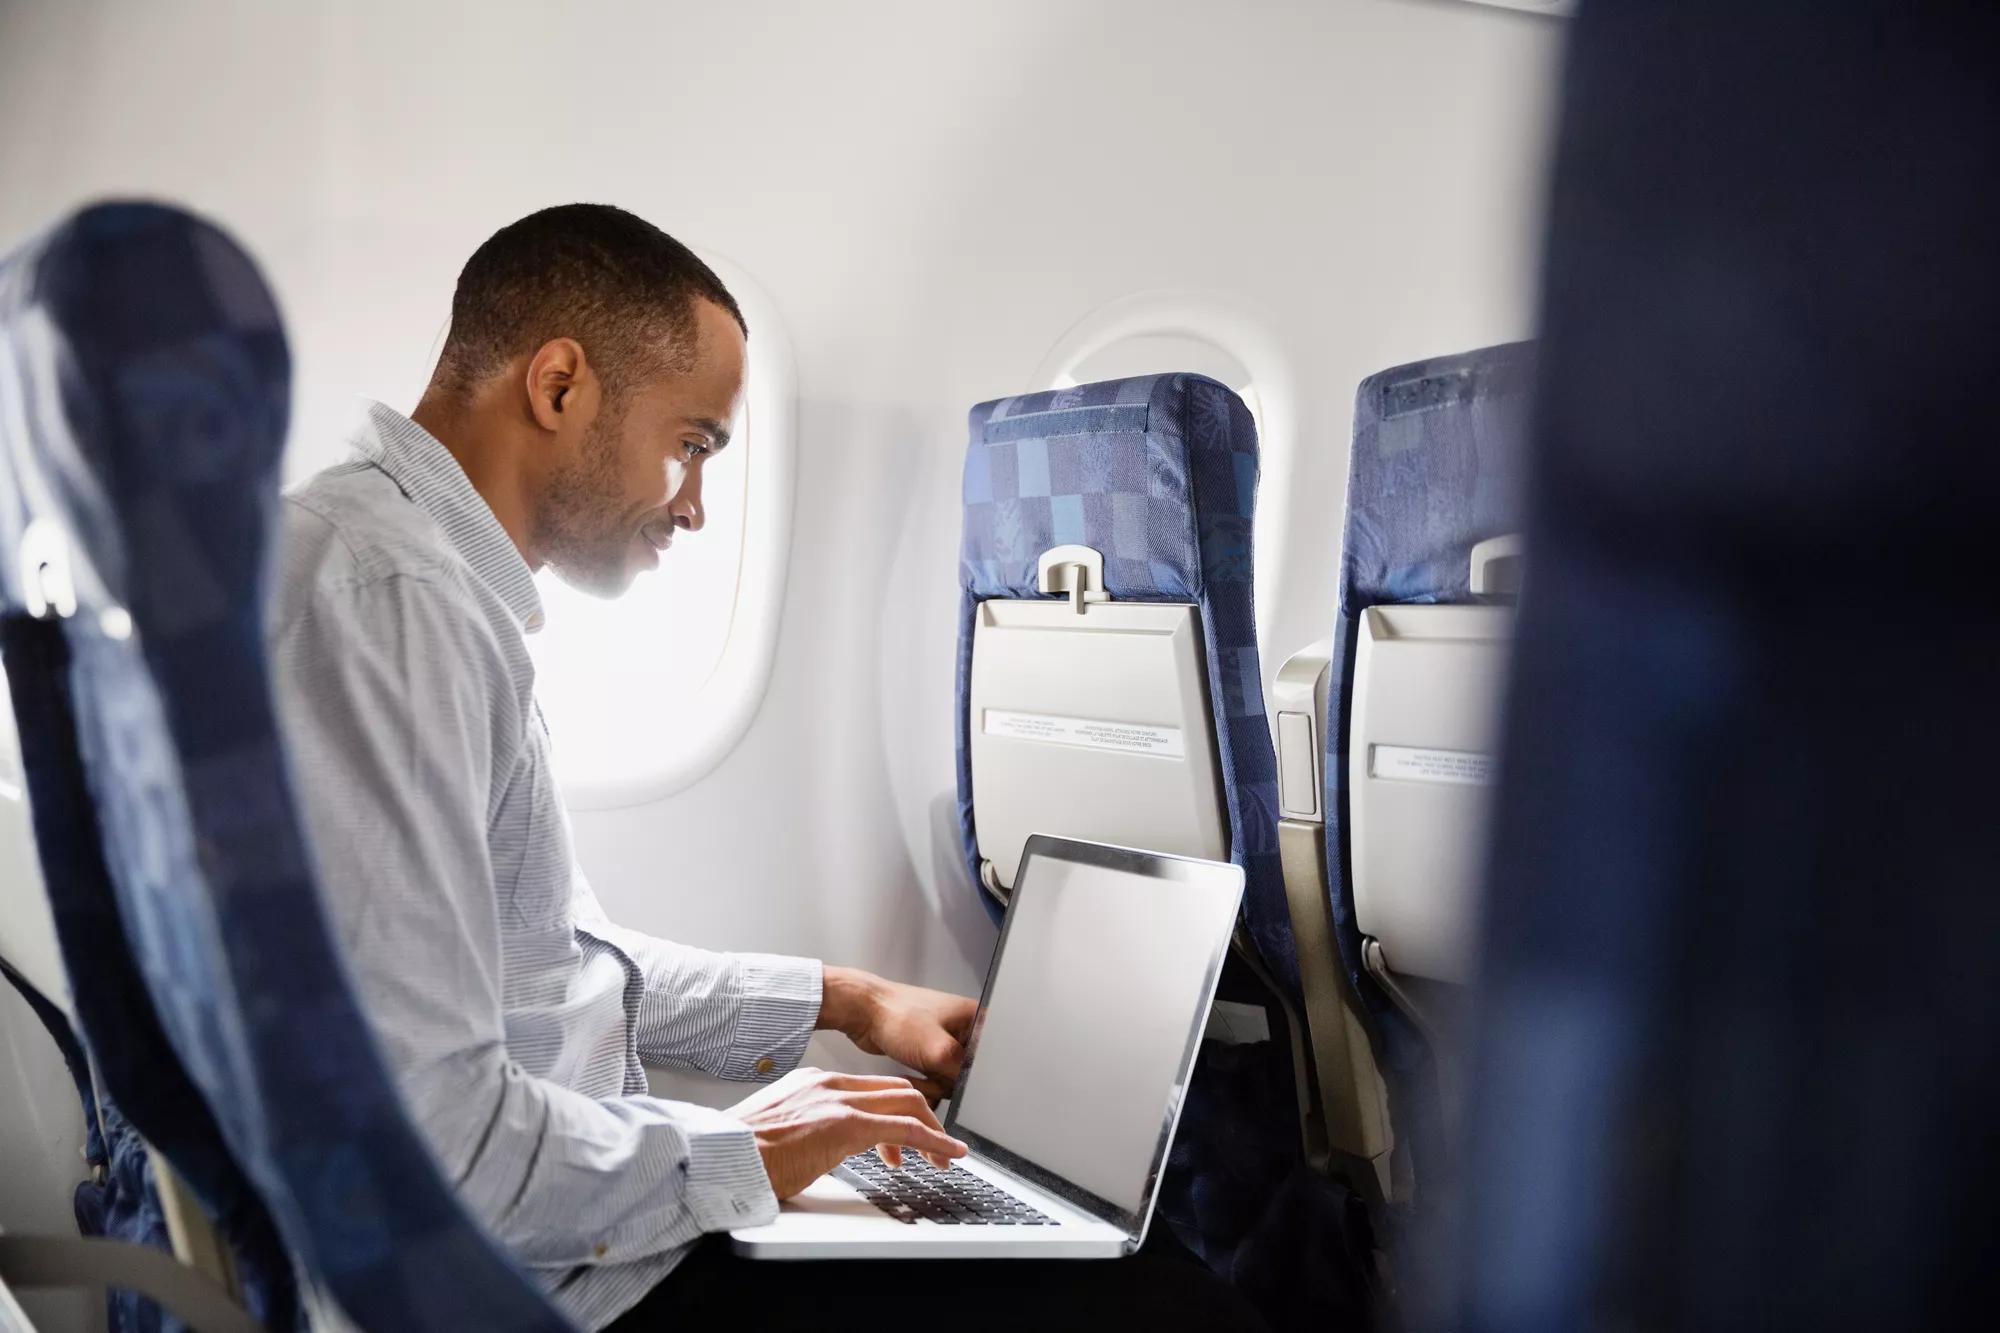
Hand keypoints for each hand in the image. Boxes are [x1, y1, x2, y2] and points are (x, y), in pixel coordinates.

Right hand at [726, 1067, 967, 1198]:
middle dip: (925, 1115)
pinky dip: (933, 1141)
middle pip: (896, 1090)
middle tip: (938, 1144)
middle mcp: (829, 1084)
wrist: (720, 1156)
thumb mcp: (779, 1131)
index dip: (897, 1109)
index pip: (870, 1088)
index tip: (907, 1135)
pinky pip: (905, 1130)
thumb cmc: (740, 1153)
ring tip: (947, 1155)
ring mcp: (838, 1102)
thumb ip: (804, 1128)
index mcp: (813, 1083)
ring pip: (907, 1104)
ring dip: (934, 1129)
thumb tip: (818, 1147)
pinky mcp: (845, 1125)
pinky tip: (947, 1155)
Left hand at [820, 966, 977, 1100]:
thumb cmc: (899, 1017)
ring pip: (952, 1079)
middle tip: (933, 1078)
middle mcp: (964, 1029)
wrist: (863, 1012)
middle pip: (971, 1072)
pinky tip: (911, 1079)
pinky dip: (925, 1084)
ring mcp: (946, 1042)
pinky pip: (936, 1078)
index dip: (976, 1074)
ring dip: (934, 1085)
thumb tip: (971, 1092)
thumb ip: (962, 1074)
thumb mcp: (939, 1050)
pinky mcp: (930, 1053)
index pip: (991, 1057)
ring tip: (918, 1079)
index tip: (959, 1082)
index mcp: (976, 1019)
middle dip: (949, 1082)